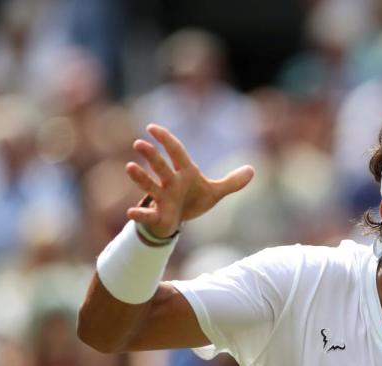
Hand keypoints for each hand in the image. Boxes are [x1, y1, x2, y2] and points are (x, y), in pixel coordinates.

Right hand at [125, 124, 254, 236]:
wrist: (179, 221)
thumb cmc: (193, 200)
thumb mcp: (215, 191)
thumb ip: (232, 181)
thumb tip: (252, 170)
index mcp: (184, 173)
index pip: (176, 152)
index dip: (166, 139)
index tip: (152, 128)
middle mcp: (170, 182)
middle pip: (161, 166)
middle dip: (151, 156)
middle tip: (139, 143)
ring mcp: (162, 198)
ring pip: (150, 186)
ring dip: (140, 178)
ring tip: (129, 167)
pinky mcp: (158, 215)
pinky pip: (147, 214)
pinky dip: (140, 214)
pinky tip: (131, 212)